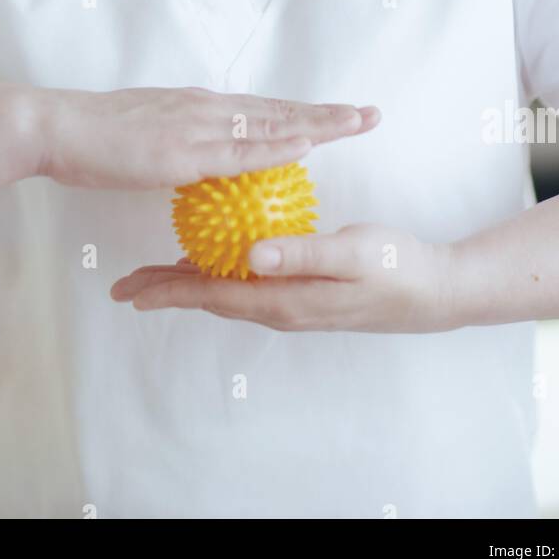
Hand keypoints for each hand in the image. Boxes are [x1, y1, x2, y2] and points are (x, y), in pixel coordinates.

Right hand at [36, 85, 379, 189]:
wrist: (58, 128)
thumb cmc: (95, 138)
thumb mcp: (151, 138)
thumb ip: (183, 147)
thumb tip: (204, 158)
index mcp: (201, 108)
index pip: (266, 110)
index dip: (305, 113)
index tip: (341, 115)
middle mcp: (208, 109)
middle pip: (280, 112)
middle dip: (328, 114)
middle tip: (372, 114)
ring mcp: (197, 127)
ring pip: (270, 124)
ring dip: (316, 124)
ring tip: (356, 123)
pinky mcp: (181, 151)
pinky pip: (237, 151)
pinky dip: (275, 147)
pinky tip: (305, 147)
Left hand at [110, 223, 455, 332]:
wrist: (437, 291)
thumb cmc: (396, 268)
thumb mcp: (349, 254)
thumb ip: (300, 253)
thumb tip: (249, 256)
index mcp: (283, 298)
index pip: (210, 294)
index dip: (166, 290)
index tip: (126, 289)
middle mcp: (281, 305)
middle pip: (208, 297)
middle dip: (164, 290)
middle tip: (122, 284)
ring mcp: (292, 299)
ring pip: (226, 291)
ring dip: (188, 282)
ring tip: (153, 274)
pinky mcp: (304, 289)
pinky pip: (249, 282)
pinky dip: (222, 270)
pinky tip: (216, 253)